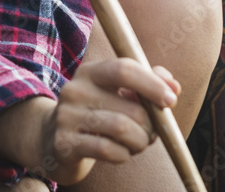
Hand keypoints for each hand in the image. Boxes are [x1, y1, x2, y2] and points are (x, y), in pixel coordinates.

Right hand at [42, 58, 178, 184]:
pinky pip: (108, 150)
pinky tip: (122, 153)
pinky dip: (124, 155)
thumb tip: (173, 86)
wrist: (51, 137)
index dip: (152, 84)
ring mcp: (67, 116)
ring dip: (140, 141)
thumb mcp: (117, 93)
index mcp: (90, 72)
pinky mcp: (65, 142)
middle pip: (131, 107)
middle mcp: (75, 89)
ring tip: (138, 142)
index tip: (170, 100)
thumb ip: (147, 84)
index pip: (124, 69)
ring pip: (122, 129)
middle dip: (150, 125)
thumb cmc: (96, 113)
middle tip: (149, 132)